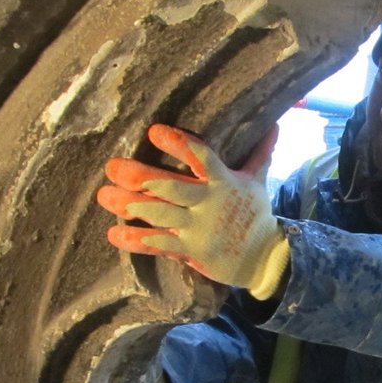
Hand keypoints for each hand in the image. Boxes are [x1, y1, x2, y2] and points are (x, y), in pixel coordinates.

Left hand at [96, 124, 289, 299]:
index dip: (178, 144)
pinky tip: (114, 233)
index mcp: (223, 181)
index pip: (201, 157)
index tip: (154, 132)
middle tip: (113, 167)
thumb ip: (259, 152)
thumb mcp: (258, 181)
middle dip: (140, 176)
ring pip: (159, 214)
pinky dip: (136, 240)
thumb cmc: (256, 216)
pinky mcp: (191, 251)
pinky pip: (159, 245)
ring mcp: (198, 229)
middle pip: (170, 187)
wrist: (264, 259)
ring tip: (105, 196)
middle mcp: (208, 203)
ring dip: (130, 205)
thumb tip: (275, 123)